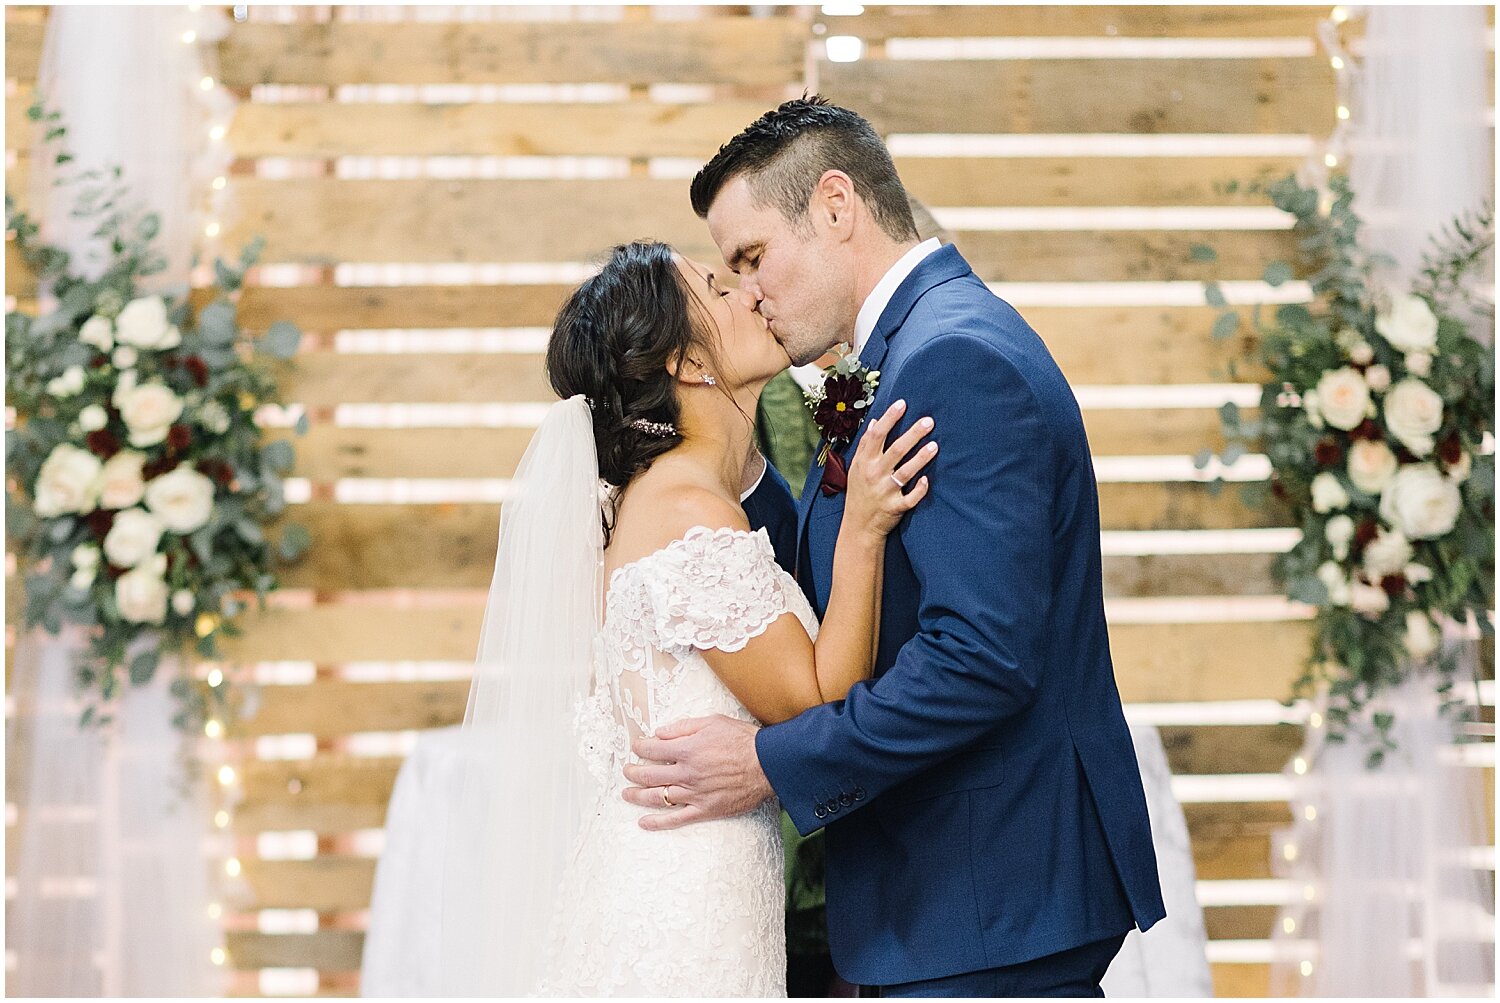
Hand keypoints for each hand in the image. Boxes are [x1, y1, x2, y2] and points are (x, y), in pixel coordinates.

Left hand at [620, 715, 772, 830]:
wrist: (768, 764)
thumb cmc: (742, 739)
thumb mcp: (712, 722)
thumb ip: (683, 727)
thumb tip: (660, 732)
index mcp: (686, 750)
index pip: (652, 750)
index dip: (640, 748)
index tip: (637, 747)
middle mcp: (686, 773)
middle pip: (649, 775)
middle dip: (633, 772)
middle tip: (626, 770)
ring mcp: (694, 794)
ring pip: (658, 797)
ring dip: (637, 796)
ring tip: (626, 794)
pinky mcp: (705, 810)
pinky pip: (676, 819)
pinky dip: (658, 822)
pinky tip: (643, 822)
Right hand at [845, 399, 935, 538]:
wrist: (858, 526)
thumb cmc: (859, 493)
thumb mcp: (856, 468)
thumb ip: (865, 445)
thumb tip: (874, 422)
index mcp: (865, 462)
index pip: (876, 435)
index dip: (889, 419)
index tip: (902, 404)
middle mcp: (874, 475)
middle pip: (895, 450)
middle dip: (912, 434)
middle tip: (928, 421)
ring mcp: (885, 492)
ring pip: (905, 473)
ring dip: (920, 459)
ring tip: (935, 445)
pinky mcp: (895, 507)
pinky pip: (910, 498)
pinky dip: (918, 490)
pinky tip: (927, 480)